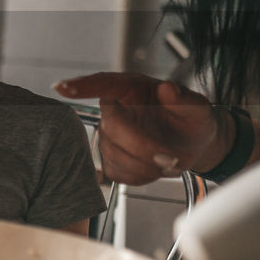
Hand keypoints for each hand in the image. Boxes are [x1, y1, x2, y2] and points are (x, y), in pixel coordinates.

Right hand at [55, 73, 227, 184]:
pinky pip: (117, 173)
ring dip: (146, 165)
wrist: (193, 145)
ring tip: (171, 161)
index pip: (101, 83)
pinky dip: (142, 176)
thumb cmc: (191, 119)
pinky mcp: (110, 159)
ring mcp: (109, 136)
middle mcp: (114, 110)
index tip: (62, 88)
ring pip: (113, 154)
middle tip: (172, 158)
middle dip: (143, 147)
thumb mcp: (197, 106)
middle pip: (112, 127)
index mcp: (130, 88)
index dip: (81, 86)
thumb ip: (184, 98)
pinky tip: (156, 168)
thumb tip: (168, 88)